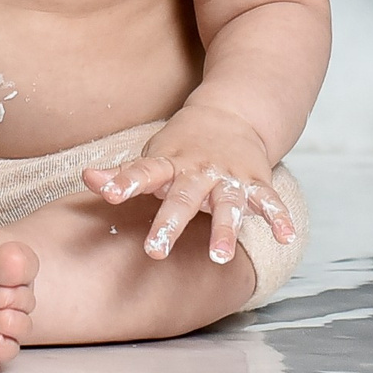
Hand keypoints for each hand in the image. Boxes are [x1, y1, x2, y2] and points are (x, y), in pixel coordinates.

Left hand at [83, 105, 295, 268]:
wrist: (231, 115)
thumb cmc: (182, 146)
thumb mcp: (152, 155)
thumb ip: (124, 173)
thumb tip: (86, 179)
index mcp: (169, 163)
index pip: (143, 171)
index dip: (125, 181)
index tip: (108, 194)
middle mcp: (198, 171)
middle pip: (183, 197)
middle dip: (170, 223)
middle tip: (155, 251)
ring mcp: (228, 176)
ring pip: (227, 203)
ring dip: (224, 229)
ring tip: (219, 257)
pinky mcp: (256, 181)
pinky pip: (268, 201)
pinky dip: (279, 217)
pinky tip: (285, 237)